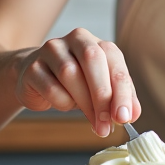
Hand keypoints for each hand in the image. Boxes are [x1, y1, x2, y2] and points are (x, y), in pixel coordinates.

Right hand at [14, 28, 139, 137]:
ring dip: (84, 104)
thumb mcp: (101, 88)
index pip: (114, 60)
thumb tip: (131, 114)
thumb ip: (119, 98)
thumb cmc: (75, 84)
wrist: (37, 77)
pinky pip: (50, 87)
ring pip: (70, 74)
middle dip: (102, 96)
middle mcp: (76, 39)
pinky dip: (61, 102)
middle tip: (107, 124)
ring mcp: (52, 50)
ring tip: (93, 123)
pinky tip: (64, 105)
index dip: (122, 90)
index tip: (124, 117)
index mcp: (97, 42)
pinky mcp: (33, 67)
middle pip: (92, 60)